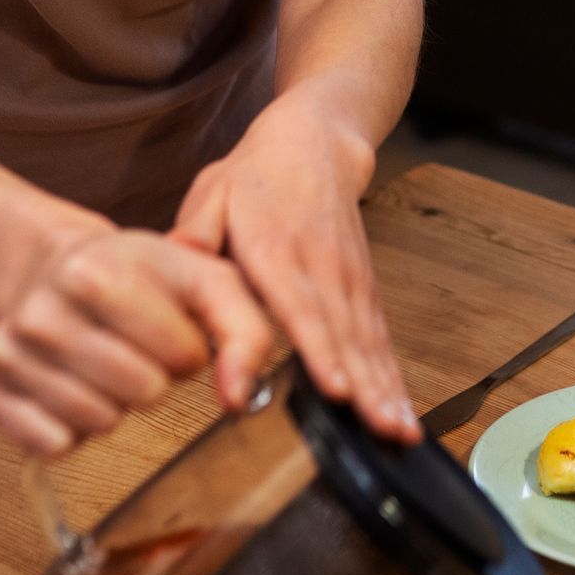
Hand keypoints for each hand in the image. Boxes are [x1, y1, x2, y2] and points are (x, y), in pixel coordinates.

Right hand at [0, 222, 277, 458]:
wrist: (59, 267)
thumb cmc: (141, 277)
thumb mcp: (205, 280)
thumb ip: (244, 333)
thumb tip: (238, 398)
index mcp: (93, 271)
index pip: (179, 356)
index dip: (188, 351)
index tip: (173, 328)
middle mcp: (39, 311)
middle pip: (139, 393)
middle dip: (156, 379)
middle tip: (139, 348)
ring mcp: (7, 351)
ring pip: (96, 422)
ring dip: (117, 404)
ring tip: (108, 364)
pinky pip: (52, 445)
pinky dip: (76, 429)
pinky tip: (75, 387)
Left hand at [171, 85, 417, 439]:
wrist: (316, 142)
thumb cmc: (258, 175)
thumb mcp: (213, 193)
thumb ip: (194, 237)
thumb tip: (173, 276)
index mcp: (278, 248)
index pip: (302, 306)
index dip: (320, 350)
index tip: (333, 389)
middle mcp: (322, 267)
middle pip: (347, 334)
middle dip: (365, 387)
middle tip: (380, 431)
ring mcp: (349, 279)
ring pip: (370, 342)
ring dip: (387, 389)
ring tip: (399, 433)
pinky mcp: (364, 289)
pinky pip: (380, 340)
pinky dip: (394, 378)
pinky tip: (401, 414)